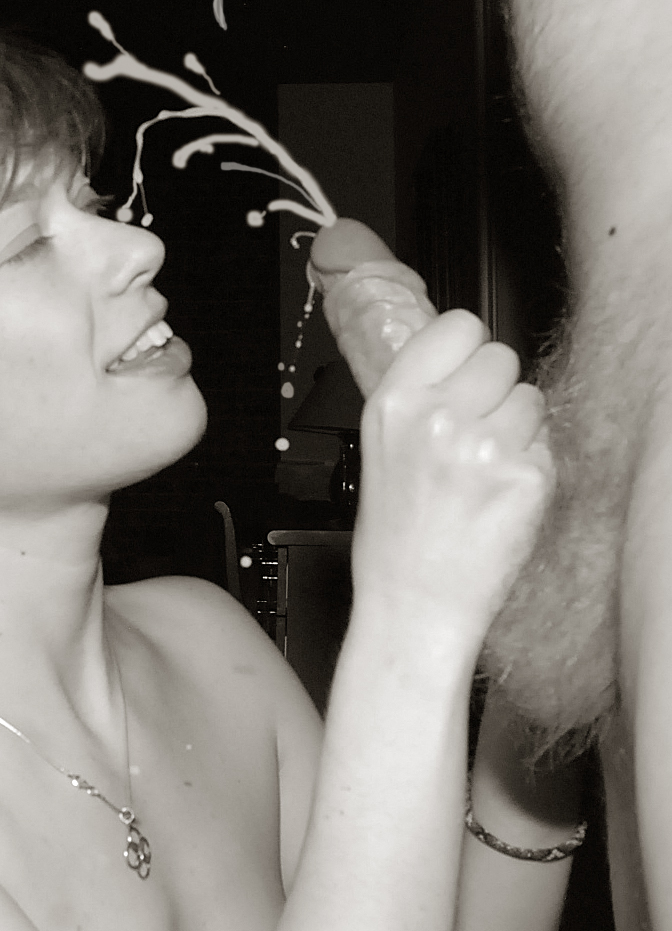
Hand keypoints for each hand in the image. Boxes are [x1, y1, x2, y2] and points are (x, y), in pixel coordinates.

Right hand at [351, 309, 553, 639]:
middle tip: (476, 430)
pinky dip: (532, 465)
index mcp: (394, 404)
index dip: (467, 349)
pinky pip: (548, 443)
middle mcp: (437, 418)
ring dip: (519, 426)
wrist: (414, 604)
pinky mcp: (527, 477)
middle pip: (501, 356)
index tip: (465, 370)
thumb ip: (418, 399)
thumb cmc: (395, 539)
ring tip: (486, 468)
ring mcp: (485, 446)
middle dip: (496, 388)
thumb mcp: (382, 450)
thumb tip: (459, 362)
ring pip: (531, 398)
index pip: (457, 327)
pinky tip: (500, 494)